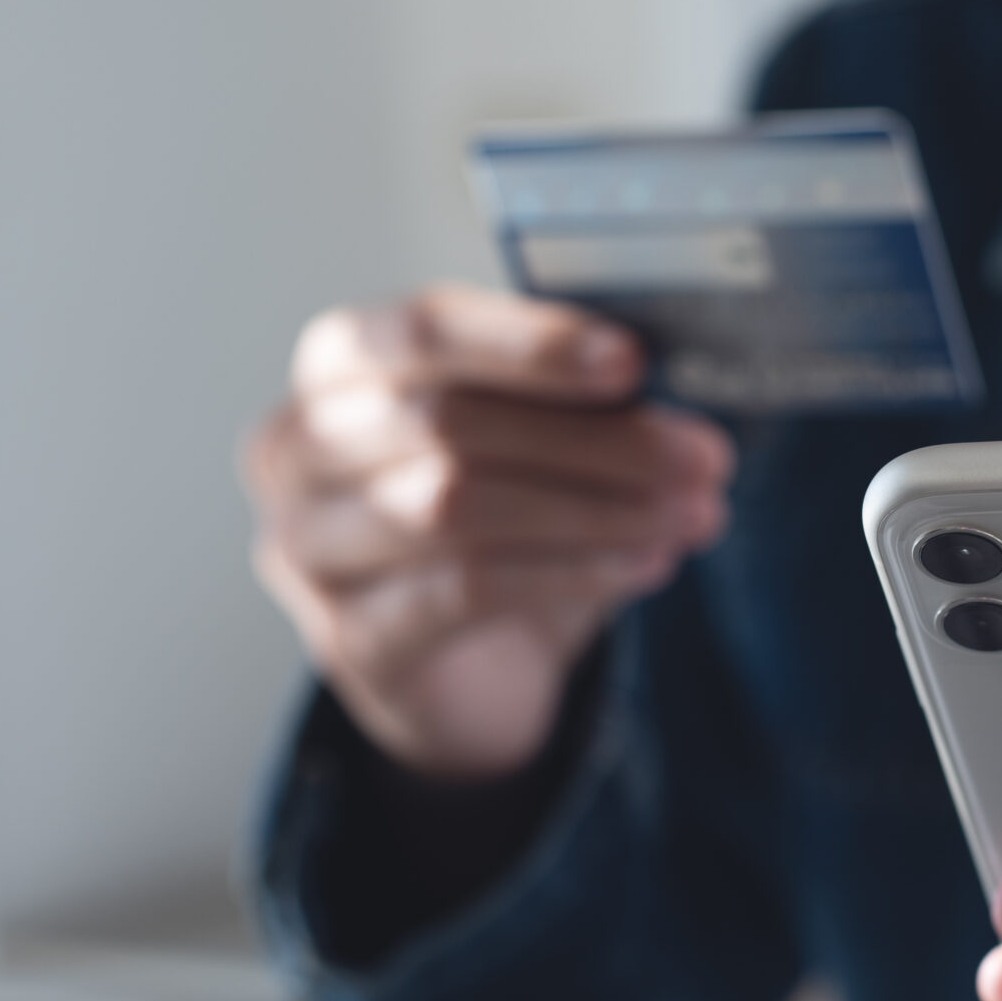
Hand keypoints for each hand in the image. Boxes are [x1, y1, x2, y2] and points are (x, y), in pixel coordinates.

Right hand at [243, 284, 733, 776]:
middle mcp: (298, 449)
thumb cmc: (491, 521)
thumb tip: (665, 391)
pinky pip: (466, 591)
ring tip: (692, 514)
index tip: (632, 360)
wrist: (459, 669)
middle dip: (595, 438)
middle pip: (450, 421)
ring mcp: (310, 549)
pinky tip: (647, 566)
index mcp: (340, 366)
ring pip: (457, 507)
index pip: (425, 331)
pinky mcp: (351, 637)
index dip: (531, 343)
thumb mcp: (527, 440)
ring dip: (596, 508)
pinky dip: (572, 572)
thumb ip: (569, 399)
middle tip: (702, 454)